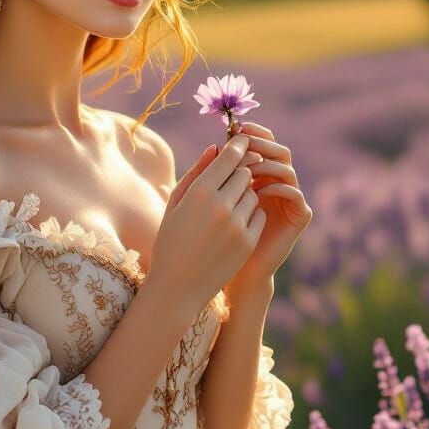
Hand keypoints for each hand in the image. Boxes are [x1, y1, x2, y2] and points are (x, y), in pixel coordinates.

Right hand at [149, 133, 267, 315]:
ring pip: (253, 194)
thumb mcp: (175, 204)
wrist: (178, 286)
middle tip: (230, 180)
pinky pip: (259, 215)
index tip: (242, 142)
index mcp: (200, 192)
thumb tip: (216, 148)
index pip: (230, 156)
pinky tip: (233, 225)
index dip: (238, 146)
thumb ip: (196, 173)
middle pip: (246, 172)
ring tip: (226, 208)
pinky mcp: (248, 242)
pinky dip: (250, 215)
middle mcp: (221, 206)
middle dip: (240, 172)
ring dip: (244, 195)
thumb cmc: (170, 240)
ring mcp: (237, 225)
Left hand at [224, 119, 313, 289]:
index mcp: (258, 175)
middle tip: (245, 142)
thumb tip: (213, 146)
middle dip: (261, 144)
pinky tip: (259, 191)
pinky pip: (294, 194)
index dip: (250, 133)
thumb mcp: (208, 201)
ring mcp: (289, 199)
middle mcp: (276, 183)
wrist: (232, 271)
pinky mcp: (298, 217)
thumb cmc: (214, 236)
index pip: (260, 144)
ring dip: (267, 165)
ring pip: (286, 169)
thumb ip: (211, 175)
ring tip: (247, 168)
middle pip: (278, 151)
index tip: (233, 129)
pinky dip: (278, 188)